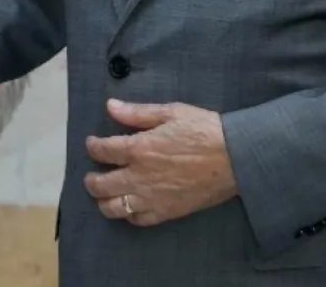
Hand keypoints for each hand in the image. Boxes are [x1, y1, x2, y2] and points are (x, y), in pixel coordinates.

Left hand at [84, 99, 237, 226]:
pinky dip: (128, 215)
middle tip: (92, 175)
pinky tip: (129, 206)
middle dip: (90, 180)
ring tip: (105, 194)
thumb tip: (110, 106)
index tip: (92, 144)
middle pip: (100, 185)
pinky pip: (138, 220)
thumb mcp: (170, 112)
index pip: (102, 150)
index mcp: (139, 148)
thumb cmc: (203, 130)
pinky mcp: (167, 212)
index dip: (92, 146)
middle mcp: (140, 176)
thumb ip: (137, 112)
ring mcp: (152, 197)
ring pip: (114, 208)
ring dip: (104, 201)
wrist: (235, 158)